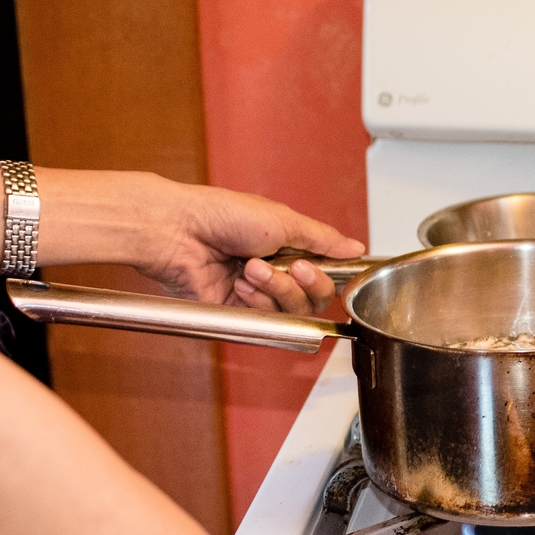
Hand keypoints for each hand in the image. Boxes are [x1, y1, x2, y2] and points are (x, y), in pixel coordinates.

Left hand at [135, 179, 364, 316]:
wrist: (179, 231)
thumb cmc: (221, 215)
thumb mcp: (284, 220)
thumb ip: (323, 239)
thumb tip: (355, 248)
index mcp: (289, 245)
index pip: (326, 271)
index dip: (329, 274)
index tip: (325, 266)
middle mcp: (276, 271)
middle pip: (315, 297)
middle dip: (306, 282)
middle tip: (293, 267)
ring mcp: (258, 293)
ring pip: (293, 310)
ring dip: (277, 288)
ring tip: (253, 267)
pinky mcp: (239, 312)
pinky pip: (267, 320)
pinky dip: (258, 300)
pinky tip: (240, 283)